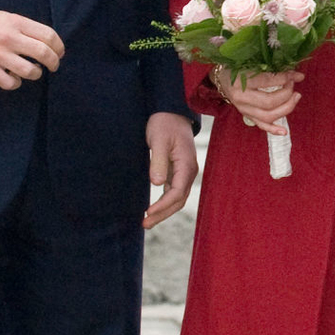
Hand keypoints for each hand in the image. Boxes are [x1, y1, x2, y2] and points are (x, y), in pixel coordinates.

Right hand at [0, 10, 64, 89]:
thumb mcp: (6, 17)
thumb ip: (26, 28)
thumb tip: (49, 43)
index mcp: (15, 22)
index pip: (48, 34)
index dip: (59, 46)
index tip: (60, 52)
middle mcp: (8, 37)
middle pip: (43, 53)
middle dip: (54, 62)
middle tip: (54, 66)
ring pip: (30, 71)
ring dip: (36, 74)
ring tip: (34, 71)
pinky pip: (11, 83)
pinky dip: (17, 83)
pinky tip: (15, 78)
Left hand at [143, 113, 197, 228]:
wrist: (171, 111)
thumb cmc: (164, 123)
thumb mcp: (159, 140)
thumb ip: (158, 161)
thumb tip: (157, 183)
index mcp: (187, 165)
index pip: (177, 192)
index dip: (163, 205)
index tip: (147, 212)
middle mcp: (189, 171)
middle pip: (179, 200)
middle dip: (163, 214)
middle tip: (144, 224)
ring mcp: (185, 172)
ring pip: (177, 198)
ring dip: (164, 211)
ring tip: (147, 221)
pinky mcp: (179, 171)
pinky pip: (174, 191)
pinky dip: (164, 202)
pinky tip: (153, 208)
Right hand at [213, 68, 302, 134]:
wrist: (222, 78)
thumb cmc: (236, 67)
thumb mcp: (250, 63)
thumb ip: (272, 67)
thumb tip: (298, 75)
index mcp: (240, 81)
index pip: (267, 81)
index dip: (284, 78)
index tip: (294, 75)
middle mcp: (241, 98)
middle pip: (269, 102)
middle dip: (286, 94)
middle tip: (293, 85)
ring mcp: (243, 109)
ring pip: (268, 116)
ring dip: (286, 108)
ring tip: (296, 97)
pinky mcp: (246, 116)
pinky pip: (261, 125)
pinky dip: (273, 129)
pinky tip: (284, 131)